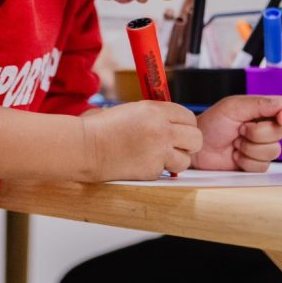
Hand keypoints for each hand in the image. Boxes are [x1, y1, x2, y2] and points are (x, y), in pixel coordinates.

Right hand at [81, 101, 201, 180]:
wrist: (86, 147)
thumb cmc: (103, 127)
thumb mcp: (133, 110)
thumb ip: (156, 115)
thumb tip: (173, 122)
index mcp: (156, 111)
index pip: (188, 117)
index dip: (187, 125)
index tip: (181, 130)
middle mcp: (161, 130)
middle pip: (196, 138)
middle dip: (189, 143)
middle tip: (179, 146)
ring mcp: (158, 152)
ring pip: (186, 160)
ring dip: (177, 160)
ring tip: (162, 157)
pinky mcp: (151, 171)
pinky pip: (166, 172)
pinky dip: (158, 170)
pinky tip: (144, 163)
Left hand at [191, 95, 281, 171]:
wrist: (198, 146)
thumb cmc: (212, 123)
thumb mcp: (233, 107)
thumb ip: (260, 104)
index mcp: (262, 109)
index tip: (281, 118)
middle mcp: (265, 127)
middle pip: (280, 132)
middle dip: (256, 133)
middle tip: (239, 129)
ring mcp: (262, 146)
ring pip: (274, 151)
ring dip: (250, 148)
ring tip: (235, 143)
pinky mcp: (256, 163)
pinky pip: (263, 166)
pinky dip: (246, 161)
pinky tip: (235, 155)